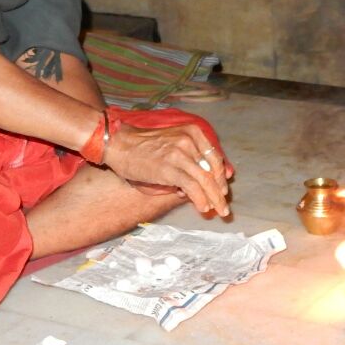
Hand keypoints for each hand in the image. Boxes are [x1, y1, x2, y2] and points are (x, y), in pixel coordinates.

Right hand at [104, 108, 233, 216]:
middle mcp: (190, 141)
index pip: (215, 157)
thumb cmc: (143, 146)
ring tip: (218, 211)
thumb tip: (204, 181)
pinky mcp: (170, 168)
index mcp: (193, 132)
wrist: (120, 144)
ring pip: (205, 180)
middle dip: (220, 190)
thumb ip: (189, 158)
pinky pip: (192, 186)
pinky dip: (200, 199)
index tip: (223, 190)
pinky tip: (203, 207)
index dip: (221, 176)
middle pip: (213, 169)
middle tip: (224, 206)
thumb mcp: (171, 144)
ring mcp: (181, 154)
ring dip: (214, 198)